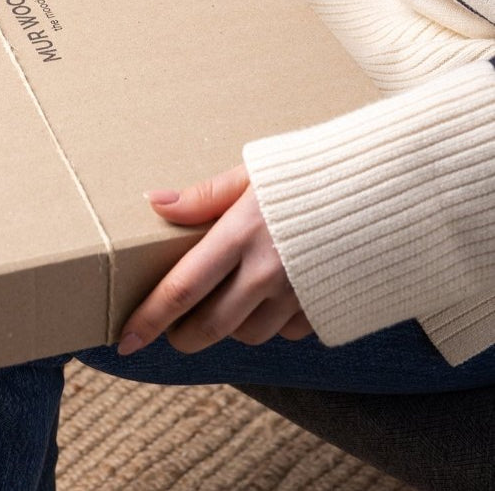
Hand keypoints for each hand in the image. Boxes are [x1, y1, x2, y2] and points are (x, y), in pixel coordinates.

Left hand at [117, 165, 311, 355]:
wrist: (386, 188)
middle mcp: (268, 271)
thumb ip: (204, 196)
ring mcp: (299, 295)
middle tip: (172, 329)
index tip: (126, 339)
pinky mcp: (327, 309)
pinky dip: (273, 323)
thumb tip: (155, 201)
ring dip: (230, 327)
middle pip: (210, 326)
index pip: (182, 288)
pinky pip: (287, 333)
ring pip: (248, 335)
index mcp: (242, 233)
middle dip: (183, 335)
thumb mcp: (253, 174)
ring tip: (227, 300)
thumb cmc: (311, 173)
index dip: (149, 318)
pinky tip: (273, 296)